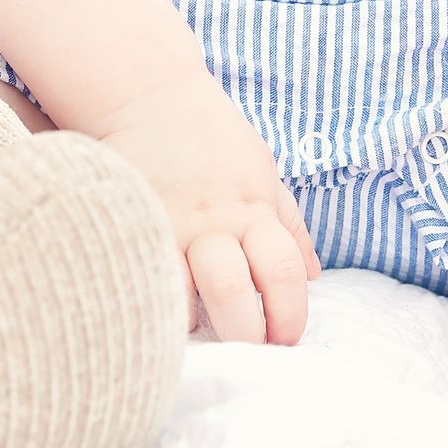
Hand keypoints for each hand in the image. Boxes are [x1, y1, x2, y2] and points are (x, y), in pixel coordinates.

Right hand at [93, 76, 320, 345]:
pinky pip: (144, 275)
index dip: (290, 315)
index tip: (287, 339)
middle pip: (236, 291)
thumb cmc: (215, 139)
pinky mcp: (134, 221)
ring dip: (197, 325)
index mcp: (254, 208)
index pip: (283, 272)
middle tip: (249, 352)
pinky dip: (155, 301)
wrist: (150, 95)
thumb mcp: (264, 171)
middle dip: (247, 334)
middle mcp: (215, 220)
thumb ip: (288, 224)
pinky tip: (162, 310)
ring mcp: (170, 223)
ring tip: (203, 336)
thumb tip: (313, 276)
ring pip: (185, 292)